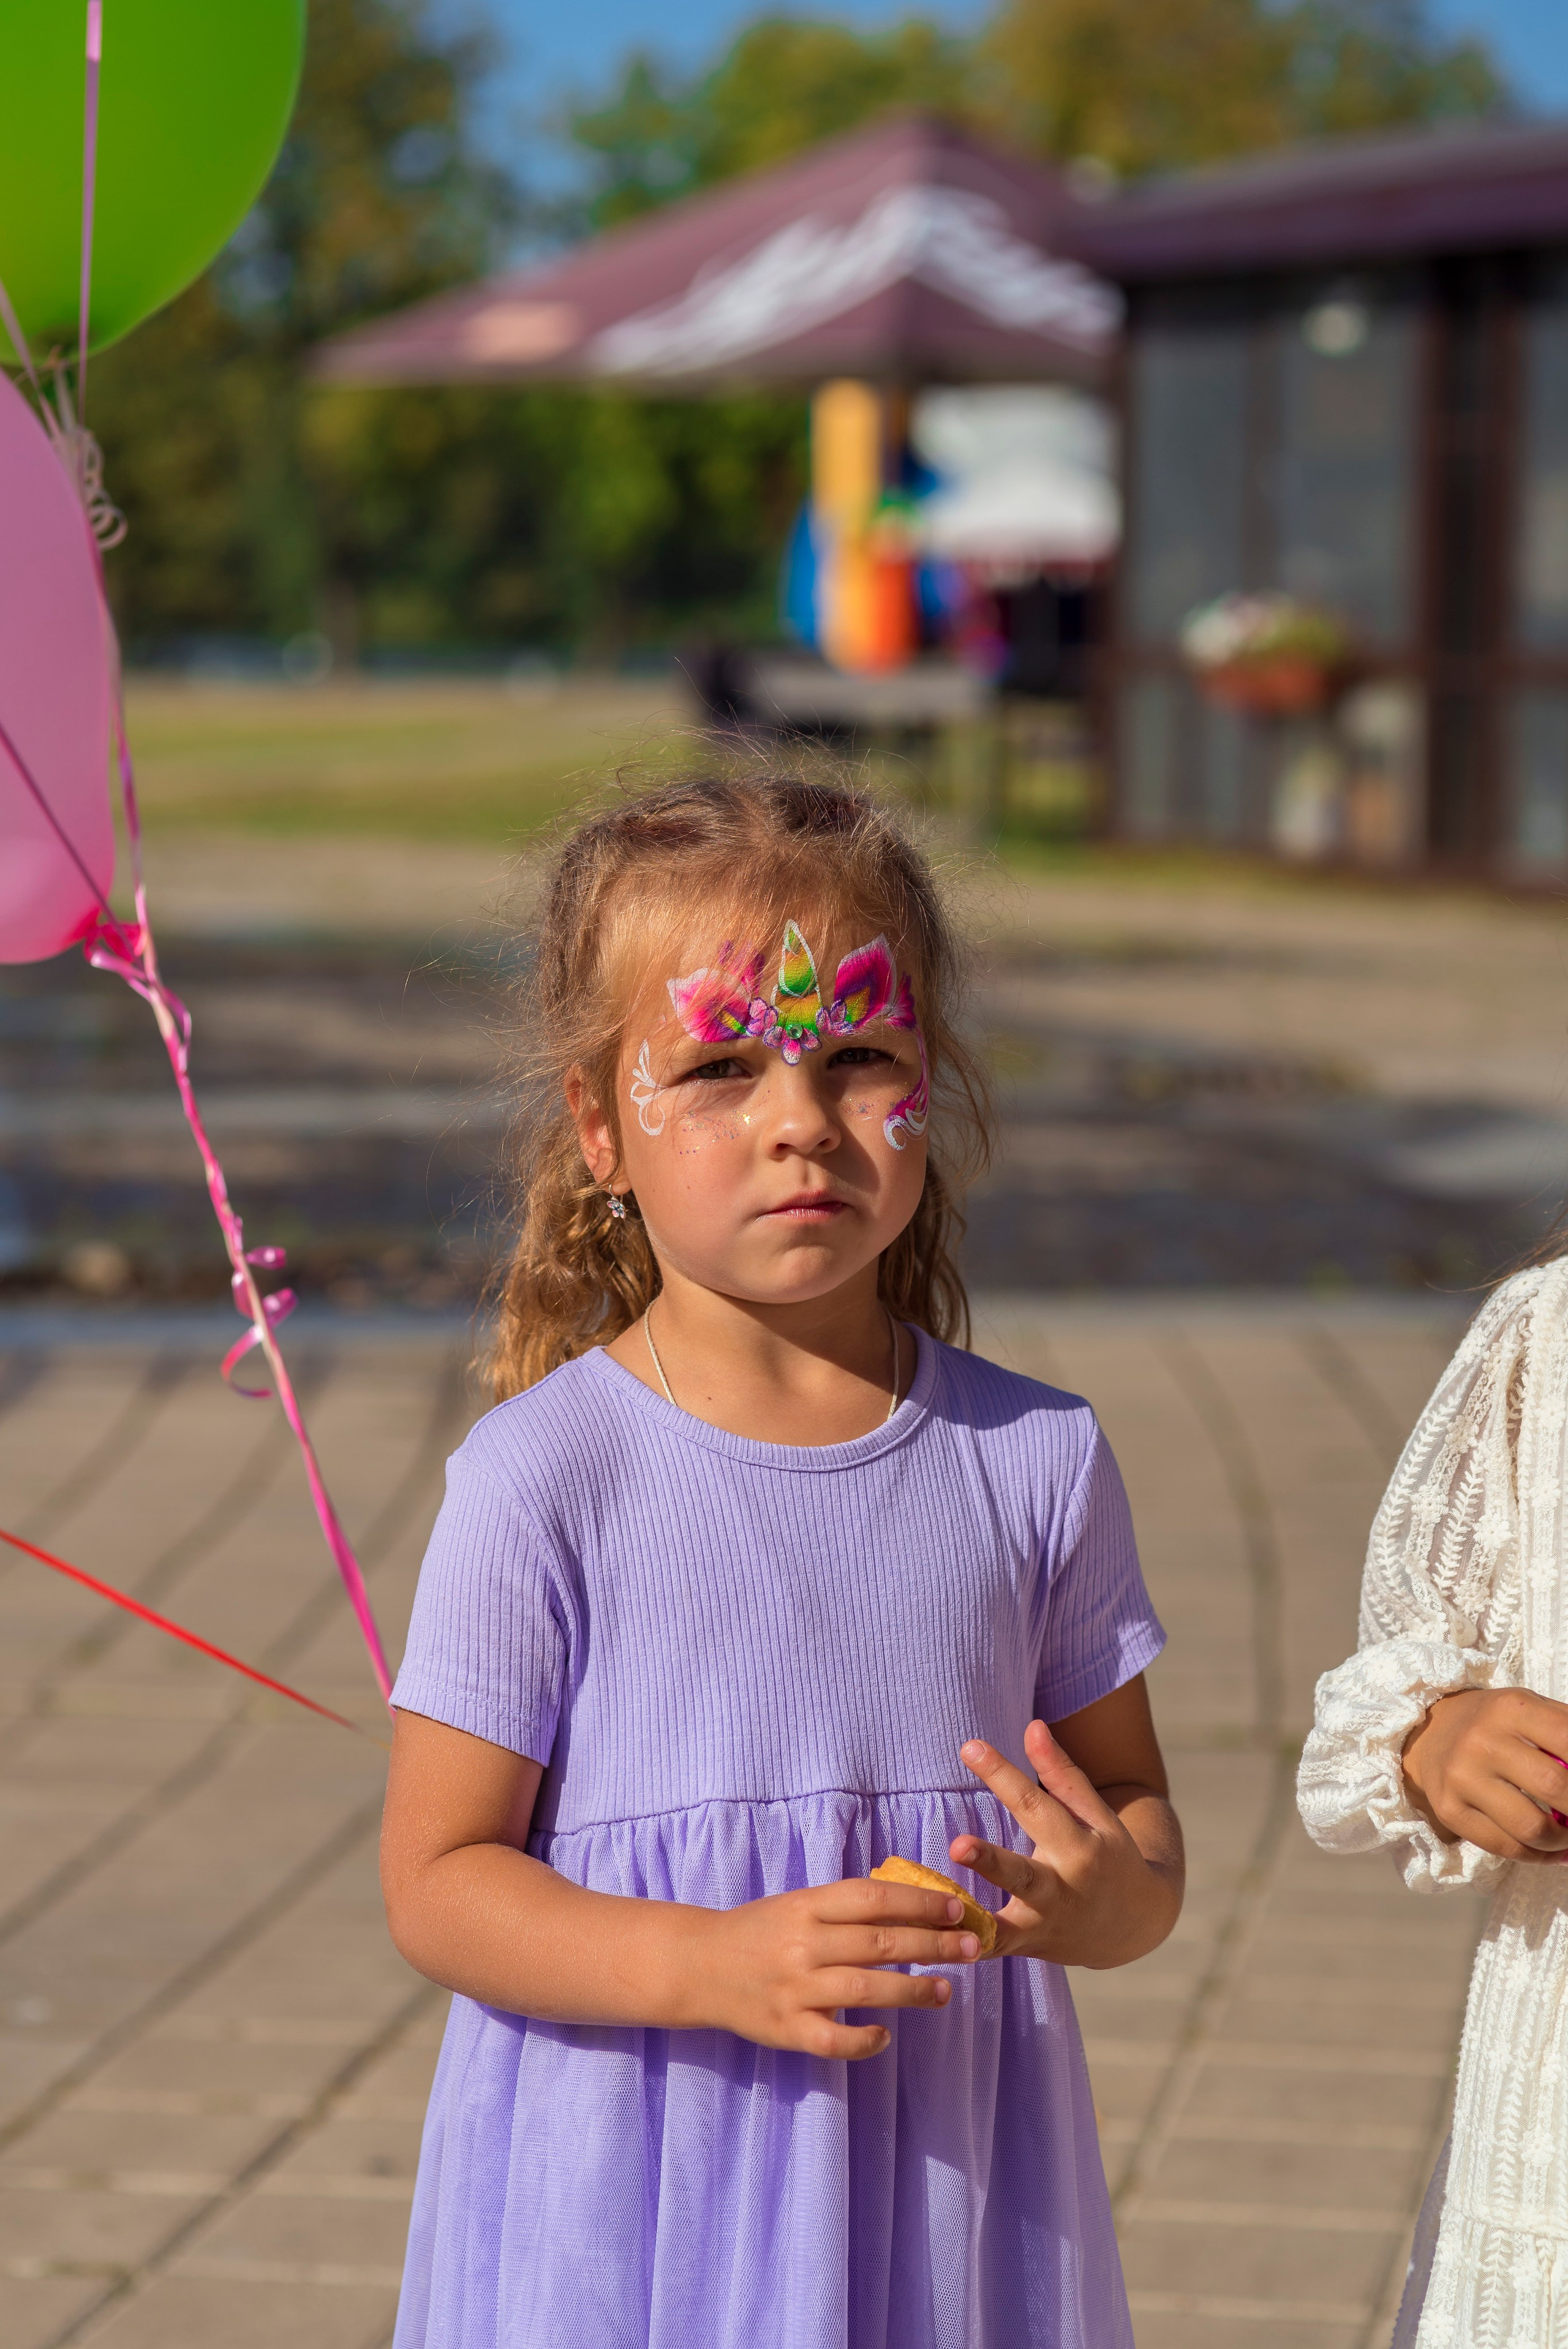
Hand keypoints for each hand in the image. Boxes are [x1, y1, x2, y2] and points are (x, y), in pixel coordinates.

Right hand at [688, 1878, 982, 2060]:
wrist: (699, 1966)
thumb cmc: (761, 1932)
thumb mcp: (799, 1905)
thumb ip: (845, 1908)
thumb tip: (913, 1906)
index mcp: (806, 1906)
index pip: (872, 1898)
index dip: (918, 1902)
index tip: (956, 1907)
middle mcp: (802, 1945)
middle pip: (879, 1942)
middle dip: (933, 1944)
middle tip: (973, 1947)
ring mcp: (794, 1989)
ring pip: (866, 1989)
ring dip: (913, 1989)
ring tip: (946, 1990)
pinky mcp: (786, 2030)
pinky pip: (834, 2040)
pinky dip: (865, 2040)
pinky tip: (886, 2035)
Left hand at [951, 1720, 1182, 1968]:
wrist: (1136, 1923)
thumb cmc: (1109, 1855)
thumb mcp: (1096, 1814)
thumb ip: (1061, 1774)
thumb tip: (1032, 1726)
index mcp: (1079, 1848)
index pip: (1034, 1805)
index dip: (1001, 1774)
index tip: (969, 1746)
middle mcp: (1062, 1890)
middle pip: (1022, 1875)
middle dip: (991, 1862)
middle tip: (959, 1845)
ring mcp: (1044, 1925)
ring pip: (1003, 1927)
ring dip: (972, 1920)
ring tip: (939, 1910)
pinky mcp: (1027, 1947)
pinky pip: (992, 1950)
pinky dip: (967, 1949)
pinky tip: (932, 1943)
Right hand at [1402, 1686, 1567, 1860]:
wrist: (1428, 1733)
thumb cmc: (1494, 1723)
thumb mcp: (1529, 1709)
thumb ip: (1565, 1731)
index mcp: (1511, 1709)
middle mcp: (1483, 1741)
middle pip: (1555, 1786)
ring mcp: (1462, 1778)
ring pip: (1531, 1828)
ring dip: (1563, 1841)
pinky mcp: (1450, 1811)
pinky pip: (1506, 1848)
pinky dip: (1538, 1857)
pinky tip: (1550, 1850)